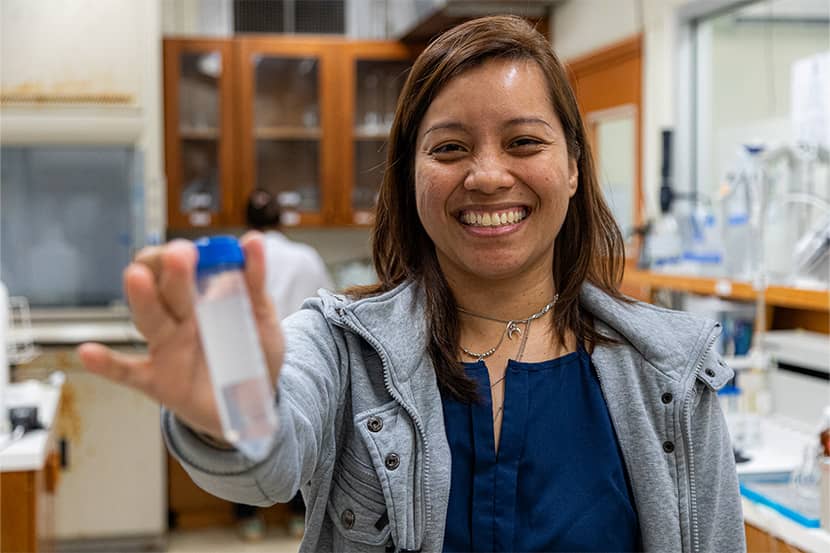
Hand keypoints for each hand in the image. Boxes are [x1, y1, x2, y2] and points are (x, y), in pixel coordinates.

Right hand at [77, 232, 284, 439]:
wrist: (255, 400)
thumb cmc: (253, 352)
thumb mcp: (260, 315)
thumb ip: (254, 281)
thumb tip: (253, 240)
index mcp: (199, 297)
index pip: (175, 266)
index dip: (179, 255)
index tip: (193, 249)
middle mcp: (177, 318)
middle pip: (163, 288)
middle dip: (169, 269)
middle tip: (180, 254)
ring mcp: (165, 348)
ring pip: (149, 319)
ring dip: (143, 298)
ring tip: (136, 276)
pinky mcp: (158, 381)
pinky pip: (128, 372)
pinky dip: (108, 365)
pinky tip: (89, 353)